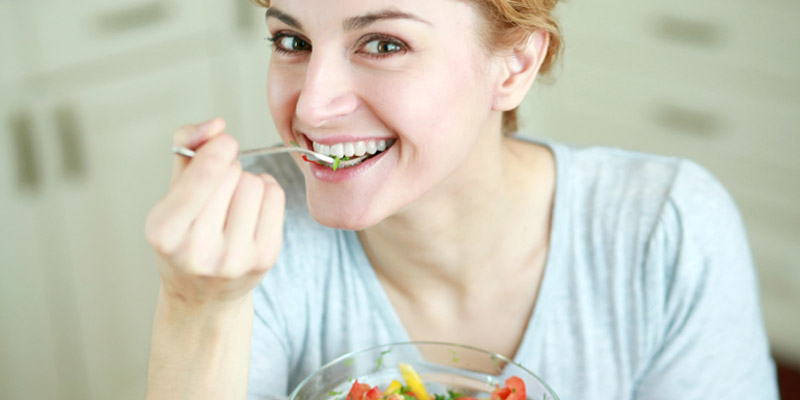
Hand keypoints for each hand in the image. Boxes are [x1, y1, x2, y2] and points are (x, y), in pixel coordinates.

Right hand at [145, 118, 284, 311]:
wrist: (202, 295)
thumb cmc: (185, 233)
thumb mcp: (172, 190)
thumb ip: (187, 147)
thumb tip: (217, 125)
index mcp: (164, 232)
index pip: (207, 172)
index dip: (218, 147)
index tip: (221, 143)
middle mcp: (198, 251)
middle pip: (233, 173)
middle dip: (226, 169)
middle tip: (217, 190)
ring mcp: (235, 259)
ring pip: (255, 183)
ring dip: (247, 182)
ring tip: (232, 202)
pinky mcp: (264, 259)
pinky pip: (276, 196)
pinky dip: (266, 191)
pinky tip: (251, 208)